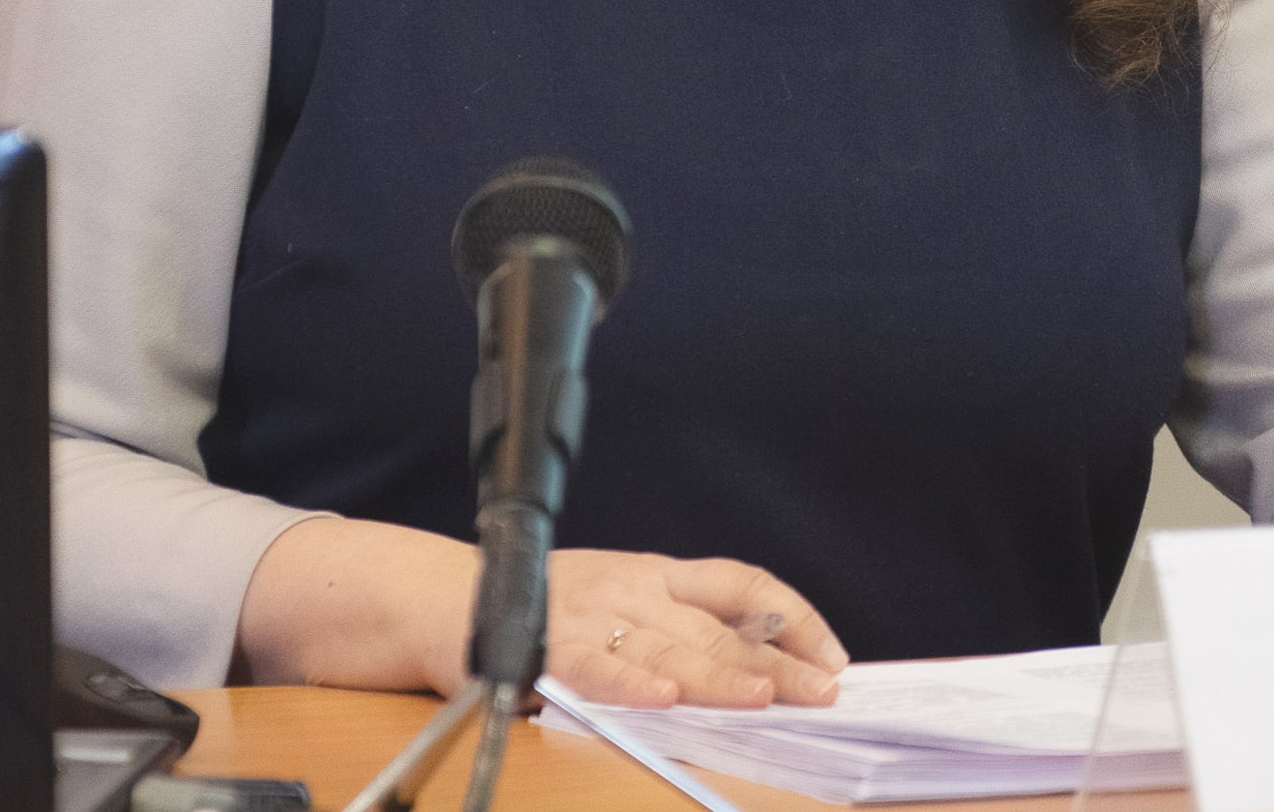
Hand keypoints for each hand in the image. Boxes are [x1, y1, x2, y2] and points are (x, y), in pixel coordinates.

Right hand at [236, 517, 845, 706]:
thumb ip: (673, 629)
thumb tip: (751, 666)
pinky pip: (599, 670)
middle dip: (778, 660)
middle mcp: (632, 588)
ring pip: (671, 648)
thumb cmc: (537, 606)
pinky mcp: (548, 646)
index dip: (792, 614)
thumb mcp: (616, 600)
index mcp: (652, 573)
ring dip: (723, 675)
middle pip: (720, 624)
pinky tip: (667, 700)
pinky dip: (635, 685)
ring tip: (769, 696)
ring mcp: (592, 615)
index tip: (831, 653)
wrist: (442, 599)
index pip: (741, 583)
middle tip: (824, 689)